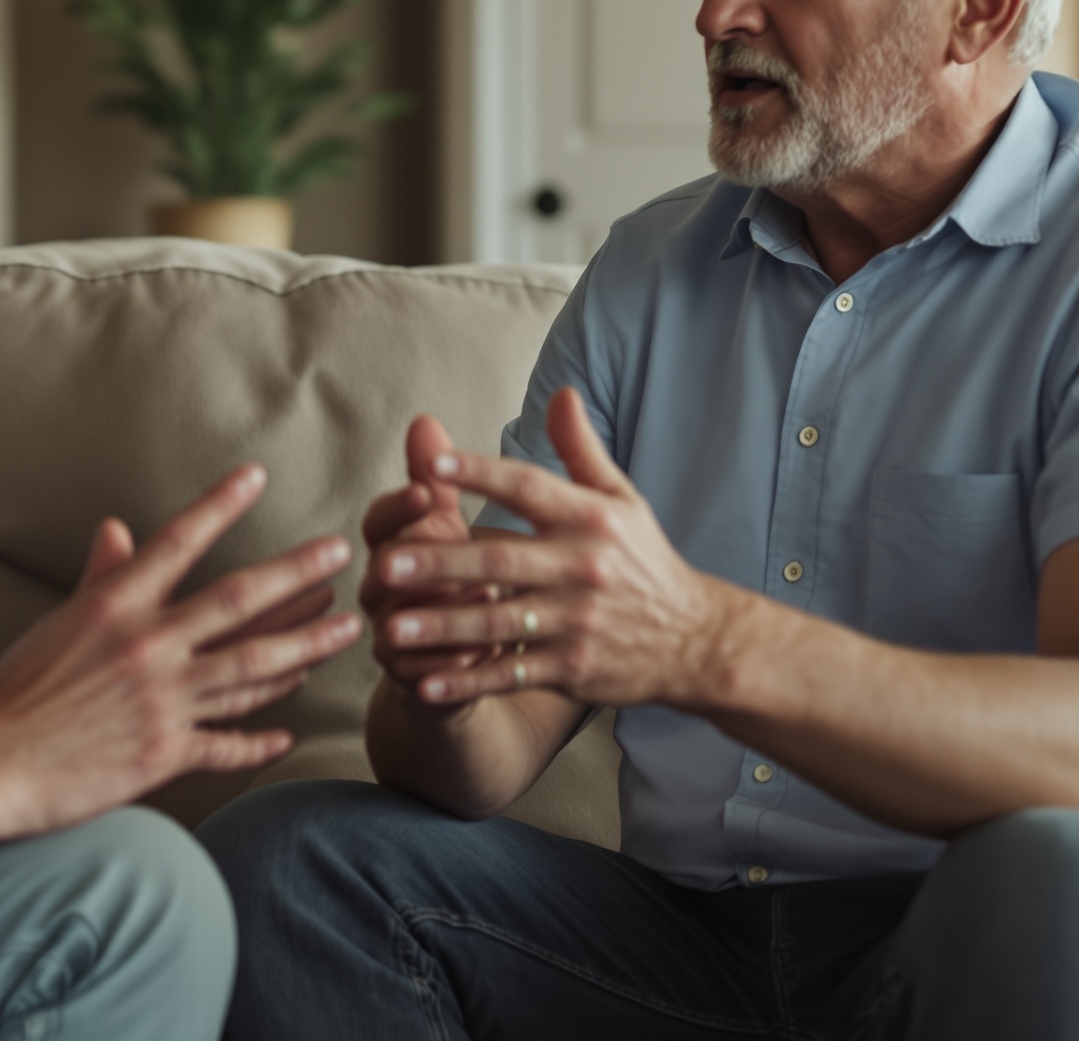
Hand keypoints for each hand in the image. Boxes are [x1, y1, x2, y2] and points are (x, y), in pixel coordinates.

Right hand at [0, 465, 361, 838]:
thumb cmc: (17, 690)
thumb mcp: (56, 623)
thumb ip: (99, 577)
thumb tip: (117, 528)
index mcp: (115, 607)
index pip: (177, 541)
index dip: (219, 504)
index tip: (256, 475)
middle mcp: (145, 648)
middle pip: (237, 602)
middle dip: (296, 575)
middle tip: (340, 554)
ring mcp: (160, 703)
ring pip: (251, 670)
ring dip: (304, 647)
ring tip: (343, 629)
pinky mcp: (163, 755)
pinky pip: (228, 744)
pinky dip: (260, 738)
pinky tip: (288, 730)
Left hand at [374, 388, 732, 710]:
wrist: (693, 640)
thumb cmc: (643, 562)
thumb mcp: (622, 500)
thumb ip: (581, 450)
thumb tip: (562, 393)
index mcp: (589, 519)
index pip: (527, 488)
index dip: (479, 473)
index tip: (430, 464)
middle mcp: (581, 568)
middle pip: (500, 560)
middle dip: (440, 563)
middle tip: (385, 565)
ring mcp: (576, 622)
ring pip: (498, 623)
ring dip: (442, 628)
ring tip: (390, 629)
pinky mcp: (572, 668)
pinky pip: (512, 674)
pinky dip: (470, 681)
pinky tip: (426, 684)